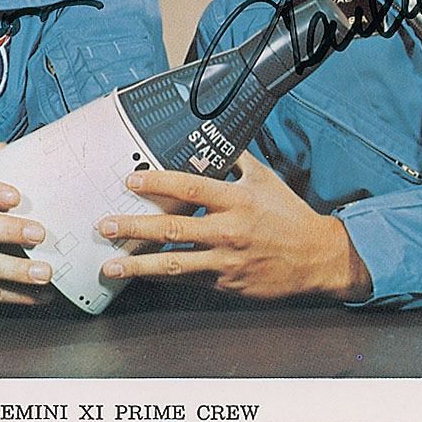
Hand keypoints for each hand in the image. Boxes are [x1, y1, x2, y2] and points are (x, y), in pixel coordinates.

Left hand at [96, 151, 371, 300]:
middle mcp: (229, 230)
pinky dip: (162, 277)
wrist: (316, 257)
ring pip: (175, 263)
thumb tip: (213, 137)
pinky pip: (188, 280)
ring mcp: (226, 261)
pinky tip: (140, 275)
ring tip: (110, 264)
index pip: (191, 187)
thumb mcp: (265, 179)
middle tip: (105, 225)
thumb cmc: (288, 214)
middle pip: (174, 228)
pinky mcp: (226, 284)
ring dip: (138, 264)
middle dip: (135, 227)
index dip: (158, 182)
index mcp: (237, 199)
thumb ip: (236, 159)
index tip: (130, 180)